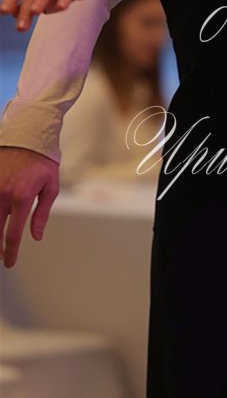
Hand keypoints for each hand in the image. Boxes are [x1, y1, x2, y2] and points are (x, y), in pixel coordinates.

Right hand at [0, 147, 58, 266]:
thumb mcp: (50, 187)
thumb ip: (42, 214)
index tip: (10, 262)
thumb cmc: (43, 161)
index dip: (10, 252)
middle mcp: (3, 193)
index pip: (12, 234)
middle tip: (1, 257)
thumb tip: (36, 237)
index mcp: (22, 197)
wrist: (28, 134)